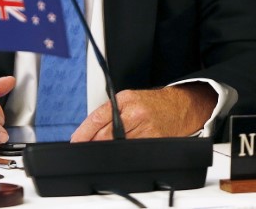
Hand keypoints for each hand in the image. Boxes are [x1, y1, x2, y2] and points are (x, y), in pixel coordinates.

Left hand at [71, 82, 217, 141]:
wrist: (179, 106)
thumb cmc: (151, 104)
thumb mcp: (128, 100)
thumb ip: (109, 114)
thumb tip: (88, 133)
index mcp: (125, 100)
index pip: (98, 117)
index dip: (84, 132)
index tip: (76, 141)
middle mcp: (135, 113)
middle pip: (106, 135)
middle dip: (93, 144)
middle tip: (86, 148)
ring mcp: (146, 128)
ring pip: (118, 146)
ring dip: (108, 151)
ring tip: (105, 150)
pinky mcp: (155, 141)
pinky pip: (133, 152)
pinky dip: (124, 155)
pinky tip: (122, 153)